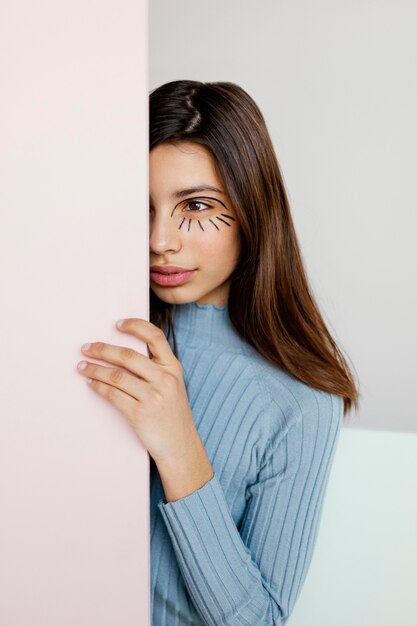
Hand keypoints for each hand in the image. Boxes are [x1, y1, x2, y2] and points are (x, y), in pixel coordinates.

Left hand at [76, 318, 198, 465]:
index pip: (155, 337)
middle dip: (103, 350)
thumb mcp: (174, 386)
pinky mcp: (139, 414)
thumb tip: (124, 353)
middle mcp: (164, 379)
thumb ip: (156, 368)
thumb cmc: (173, 414)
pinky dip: (98, 387)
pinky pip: (113, 395)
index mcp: (173, 368)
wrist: (180, 446)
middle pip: (128, 356)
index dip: (135, 326)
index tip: (117, 324)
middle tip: (87, 348)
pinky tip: (91, 383)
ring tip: (82, 366)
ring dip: (95, 369)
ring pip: (116, 376)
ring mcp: (153, 397)